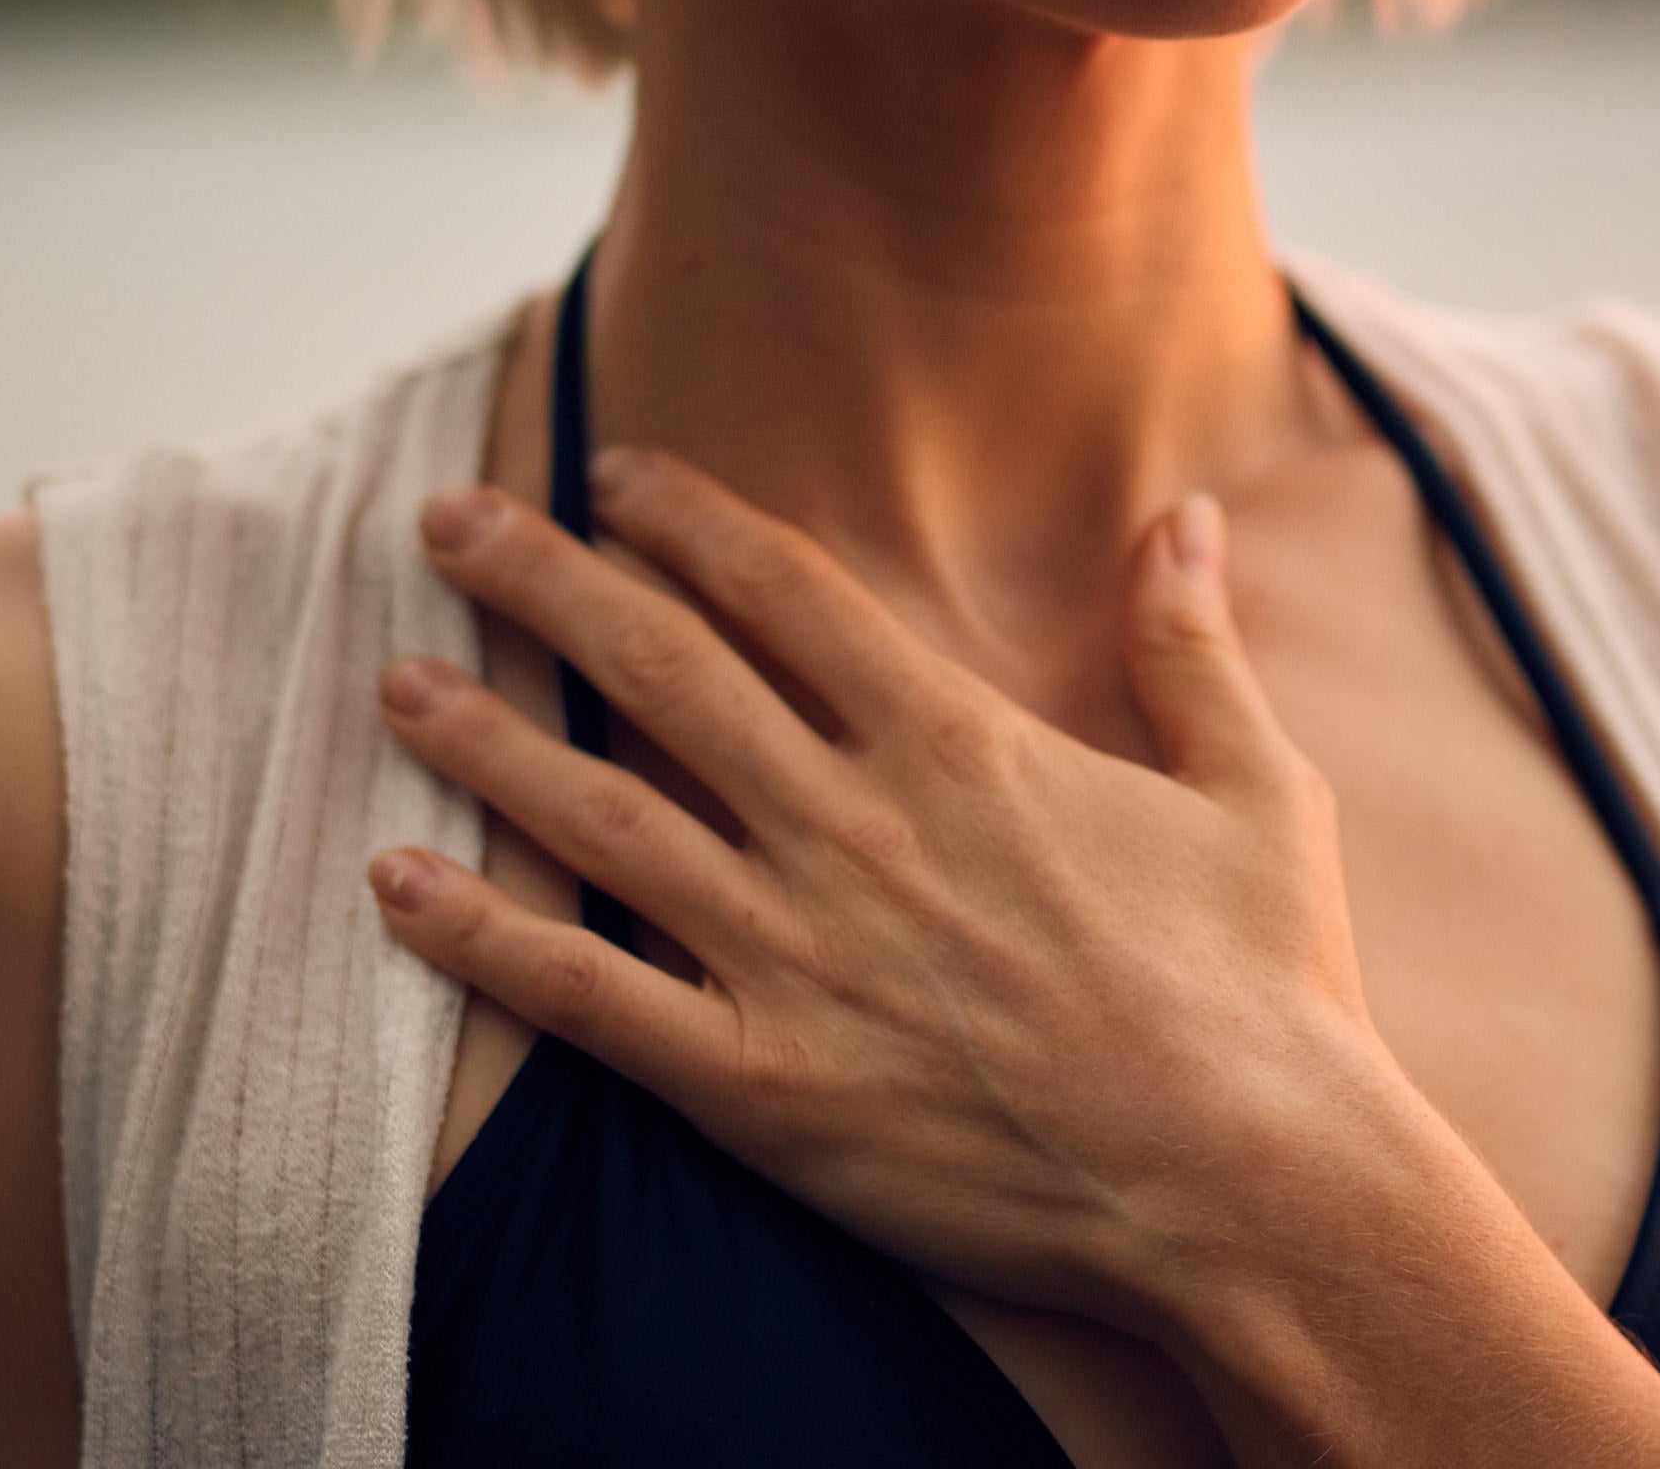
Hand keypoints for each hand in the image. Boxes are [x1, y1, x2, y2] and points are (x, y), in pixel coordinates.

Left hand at [369, 445, 1386, 1331]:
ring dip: (486, 738)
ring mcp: (798, 956)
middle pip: (663, 668)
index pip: (785, 592)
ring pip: (602, 816)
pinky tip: (395, 882)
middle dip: (546, 580)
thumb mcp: (1256, 788)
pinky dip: (483, 940)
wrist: (1255, 1189)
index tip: (613, 471)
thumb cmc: (1265, 987)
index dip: (687, 519)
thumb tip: (1187, 511)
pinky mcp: (765, 1086)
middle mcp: (854, 828)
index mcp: (958, 747)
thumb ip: (1194, 641)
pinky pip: (590, 1000)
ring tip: (394, 679)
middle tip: (448, 521)